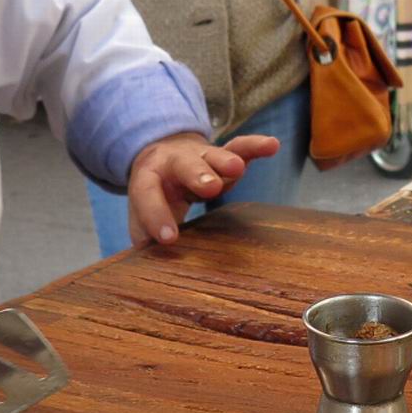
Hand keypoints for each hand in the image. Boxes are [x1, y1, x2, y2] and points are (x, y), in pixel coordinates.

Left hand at [126, 132, 281, 245]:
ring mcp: (201, 156)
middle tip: (210, 188)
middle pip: (184, 165)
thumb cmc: (154, 196)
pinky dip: (255, 146)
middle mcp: (174, 162)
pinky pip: (240, 147)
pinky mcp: (224, 154)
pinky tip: (272, 145)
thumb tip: (146, 267)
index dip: (157, 215)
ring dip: (225, 161)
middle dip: (197, 174)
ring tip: (238, 169)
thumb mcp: (139, 217)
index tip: (169, 239)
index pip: (147, 194)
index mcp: (148, 177)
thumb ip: (143, 237)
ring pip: (213, 155)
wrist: (163, 158)